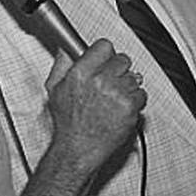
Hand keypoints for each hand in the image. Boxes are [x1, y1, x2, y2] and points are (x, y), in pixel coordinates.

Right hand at [47, 39, 145, 168]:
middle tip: (109, 83)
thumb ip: (62, 64)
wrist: (78, 149)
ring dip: (126, 87)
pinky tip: (120, 109)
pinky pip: (141, 94)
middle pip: (122, 60)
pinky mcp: (129, 107)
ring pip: (134, 77)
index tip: (105, 59)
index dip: (106, 54)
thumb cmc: (68, 124)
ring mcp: (116, 94)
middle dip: (117, 70)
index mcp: (81, 73)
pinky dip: (135, 101)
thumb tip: (67, 49)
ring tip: (113, 100)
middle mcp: (100, 81)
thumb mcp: (55, 90)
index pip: (105, 46)